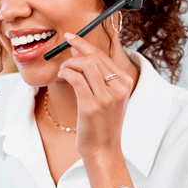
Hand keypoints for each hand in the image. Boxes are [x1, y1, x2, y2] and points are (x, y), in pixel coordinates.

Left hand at [56, 33, 133, 158]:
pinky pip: (76, 78)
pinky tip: (62, 76)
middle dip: (74, 54)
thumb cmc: (102, 122)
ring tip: (63, 72)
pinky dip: (66, 72)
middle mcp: (119, 87)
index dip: (84, 43)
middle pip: (93, 58)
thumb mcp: (106, 95)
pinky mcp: (92, 106)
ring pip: (85, 65)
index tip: (71, 37)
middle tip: (64, 62)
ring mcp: (107, 97)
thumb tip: (78, 49)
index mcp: (126, 82)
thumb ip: (95, 73)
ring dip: (68, 64)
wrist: (104, 150)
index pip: (103, 55)